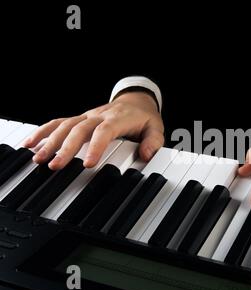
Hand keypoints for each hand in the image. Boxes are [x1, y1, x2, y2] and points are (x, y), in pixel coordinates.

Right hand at [23, 91, 163, 169]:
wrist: (136, 100)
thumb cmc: (144, 117)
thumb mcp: (156, 128)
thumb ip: (153, 142)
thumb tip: (146, 154)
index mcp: (118, 118)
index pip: (105, 131)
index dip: (95, 146)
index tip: (88, 163)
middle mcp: (99, 116)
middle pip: (79, 129)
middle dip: (66, 148)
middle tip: (55, 165)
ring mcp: (87, 116)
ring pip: (65, 125)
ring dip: (50, 140)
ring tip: (38, 157)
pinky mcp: (79, 119)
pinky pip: (59, 122)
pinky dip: (43, 131)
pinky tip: (31, 143)